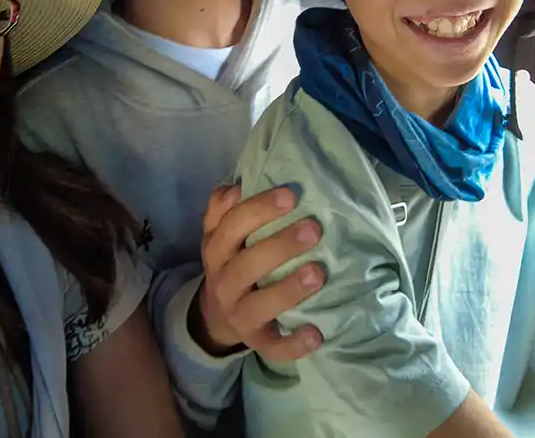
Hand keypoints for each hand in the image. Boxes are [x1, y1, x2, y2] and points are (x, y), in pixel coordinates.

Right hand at [190, 184, 324, 360]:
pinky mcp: (255, 342)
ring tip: (318, 273)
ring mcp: (238, 315)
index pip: (230, 226)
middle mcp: (223, 282)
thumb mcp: (220, 235)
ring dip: (286, 290)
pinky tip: (315, 334)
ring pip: (256, 306)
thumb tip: (236, 185)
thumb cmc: (231, 262)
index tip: (290, 195)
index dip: (257, 209)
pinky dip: (292, 345)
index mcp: (216, 250)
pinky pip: (271, 348)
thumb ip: (224, 210)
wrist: (216, 316)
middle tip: (313, 229)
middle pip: (244, 265)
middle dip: (279, 246)